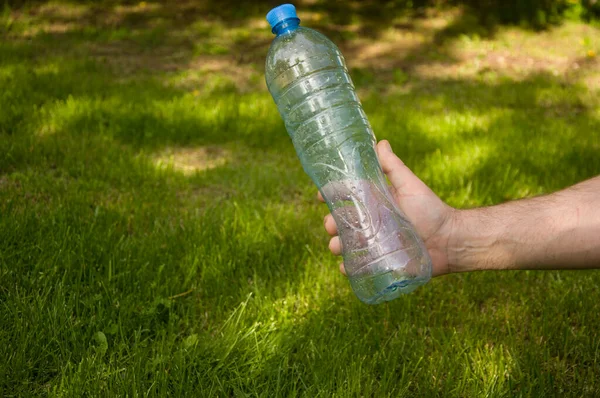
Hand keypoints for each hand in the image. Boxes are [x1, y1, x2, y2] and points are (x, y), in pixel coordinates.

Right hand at [319, 140, 455, 276]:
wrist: (450, 241)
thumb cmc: (431, 210)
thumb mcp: (410, 185)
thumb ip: (393, 167)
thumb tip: (380, 142)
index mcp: (373, 202)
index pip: (345, 197)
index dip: (330, 195)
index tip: (321, 196)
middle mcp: (370, 222)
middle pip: (340, 222)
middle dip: (331, 223)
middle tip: (332, 225)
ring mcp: (373, 244)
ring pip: (344, 245)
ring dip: (336, 245)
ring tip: (338, 247)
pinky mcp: (379, 262)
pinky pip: (358, 267)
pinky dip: (349, 268)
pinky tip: (348, 267)